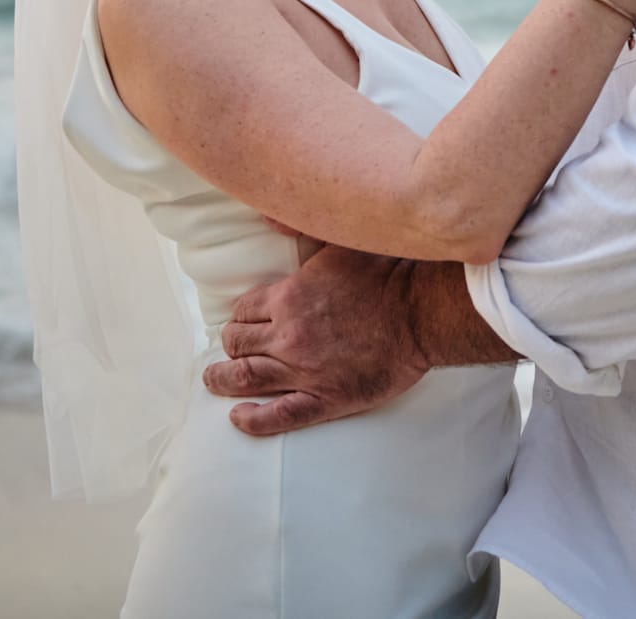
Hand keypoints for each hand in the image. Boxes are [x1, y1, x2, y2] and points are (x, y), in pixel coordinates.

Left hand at [201, 246, 428, 436]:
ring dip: (223, 380)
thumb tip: (266, 214)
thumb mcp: (339, 240)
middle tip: (231, 348)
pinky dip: (253, 420)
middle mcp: (288, 336)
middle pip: (239, 343)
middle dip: (231, 345)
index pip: (243, 311)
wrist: (421, 313)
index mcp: (288, 297)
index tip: (243, 320)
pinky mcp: (325, 399)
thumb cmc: (385, 274)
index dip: (240, 316)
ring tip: (214, 380)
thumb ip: (299, 226)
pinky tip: (239, 417)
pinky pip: (279, 415)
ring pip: (246, 379)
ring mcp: (304, 371)